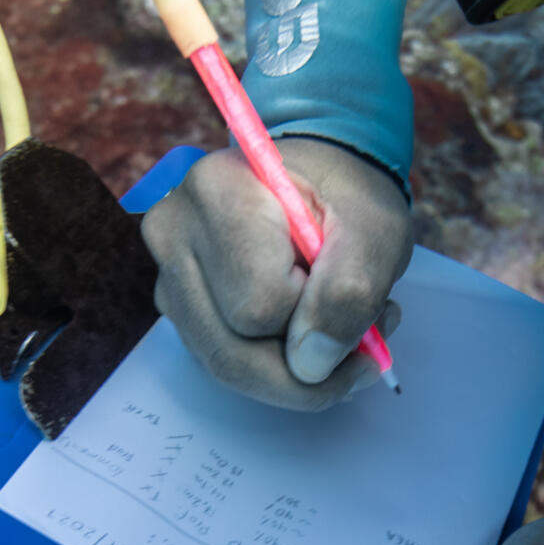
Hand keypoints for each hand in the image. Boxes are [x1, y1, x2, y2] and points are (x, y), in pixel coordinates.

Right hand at [140, 135, 412, 409]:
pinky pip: (222, 359)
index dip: (319, 317)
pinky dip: (272, 362)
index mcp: (217, 191)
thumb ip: (350, 292)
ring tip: (338, 327)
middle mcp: (174, 232)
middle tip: (365, 341)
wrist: (323, 177)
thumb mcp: (376, 231)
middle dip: (307, 363)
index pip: (261, 304)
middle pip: (232, 349)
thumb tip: (309, 365)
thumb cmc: (348, 194)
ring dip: (292, 367)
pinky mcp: (177, 305)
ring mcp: (167, 273)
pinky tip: (305, 327)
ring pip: (225, 363)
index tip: (362, 292)